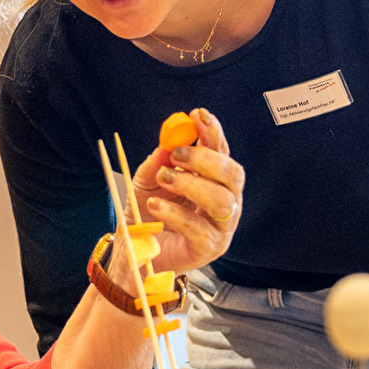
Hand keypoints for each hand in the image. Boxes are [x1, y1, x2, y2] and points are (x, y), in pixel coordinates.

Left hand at [129, 108, 243, 274]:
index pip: (222, 153)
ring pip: (222, 201)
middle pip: (233, 175)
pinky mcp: (209, 249)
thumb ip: (157, 162)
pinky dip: (176, 213)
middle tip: (176, 154)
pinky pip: (199, 228)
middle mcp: (225, 202)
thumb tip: (168, 142)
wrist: (135, 252)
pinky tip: (156, 205)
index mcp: (213, 180)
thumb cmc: (146, 214)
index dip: (214, 133)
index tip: (198, 116)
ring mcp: (220, 227)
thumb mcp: (146, 181)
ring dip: (192, 184)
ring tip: (164, 178)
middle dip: (206, 159)